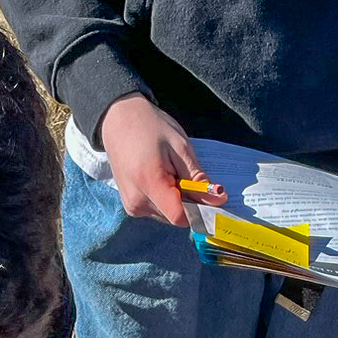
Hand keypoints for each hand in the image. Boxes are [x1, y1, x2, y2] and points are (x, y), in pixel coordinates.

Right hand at [99, 95, 220, 226]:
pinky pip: (158, 211)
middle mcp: (137, 202)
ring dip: (177, 200)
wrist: (118, 121)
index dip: (200, 210)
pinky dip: (166, 200)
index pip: (181, 216)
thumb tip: (219, 201)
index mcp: (149, 183)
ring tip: (169, 173)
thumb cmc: (151, 128)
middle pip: (176, 217)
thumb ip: (198, 179)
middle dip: (189, 202)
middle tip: (184, 174)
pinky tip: (161, 179)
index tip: (209, 196)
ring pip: (168, 216)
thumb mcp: (181, 148)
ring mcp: (132, 206)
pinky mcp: (130, 207)